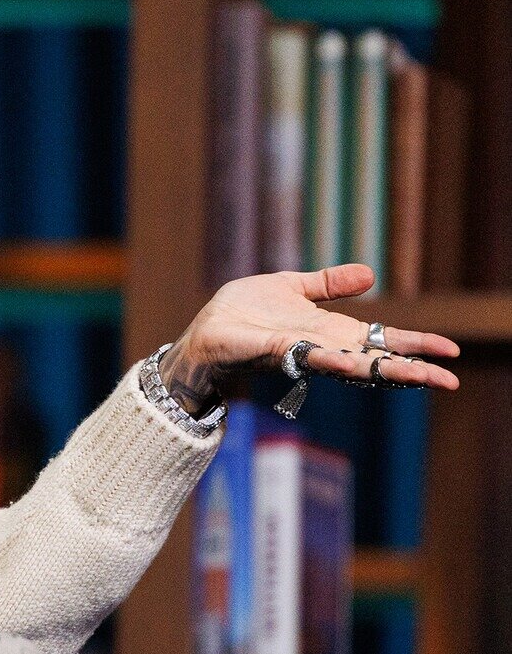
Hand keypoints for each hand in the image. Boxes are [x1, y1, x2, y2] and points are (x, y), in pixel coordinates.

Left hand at [158, 264, 460, 415]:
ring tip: (418, 376)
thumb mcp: (294, 288)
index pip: (382, 341)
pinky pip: (306, 355)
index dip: (416, 345)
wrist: (204, 330)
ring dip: (382, 370)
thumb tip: (371, 274)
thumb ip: (329, 284)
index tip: (450, 352)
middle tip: (449, 378)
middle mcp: (322, 347)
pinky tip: (348, 359)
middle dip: (412, 369)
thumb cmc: (244, 313)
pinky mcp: (275, 351)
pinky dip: (329, 358)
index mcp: (331, 333)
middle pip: (376, 360)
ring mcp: (300, 352)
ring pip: (349, 365)